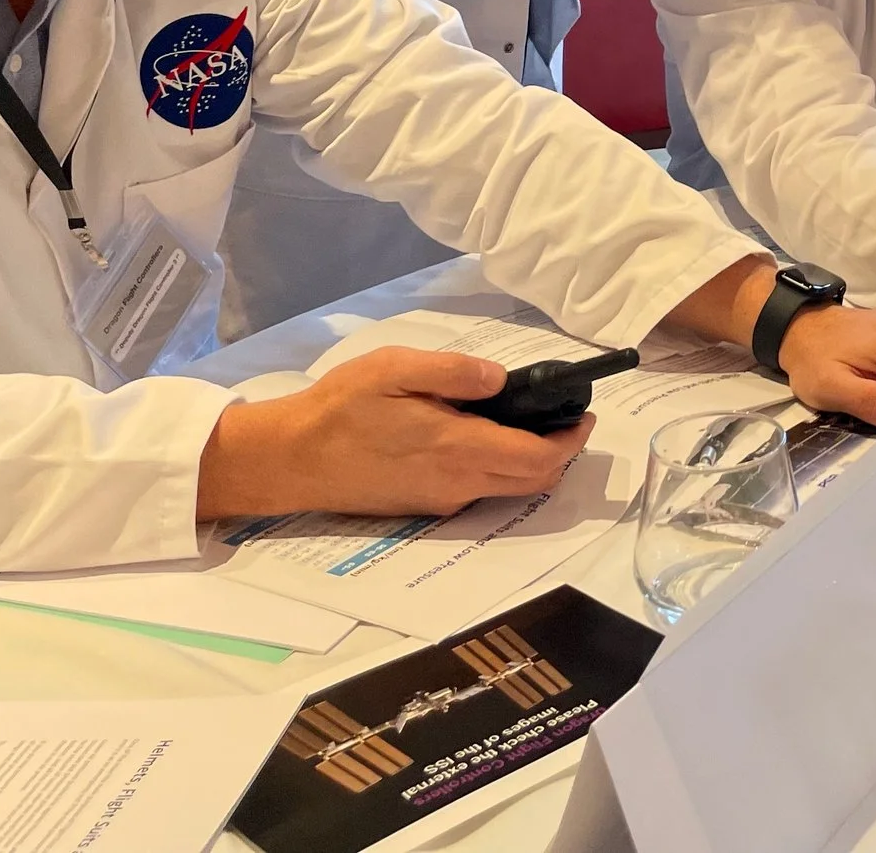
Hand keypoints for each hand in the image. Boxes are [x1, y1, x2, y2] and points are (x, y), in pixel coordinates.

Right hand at [195, 347, 594, 520]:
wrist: (290, 459)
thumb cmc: (340, 408)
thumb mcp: (396, 369)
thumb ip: (454, 372)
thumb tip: (501, 380)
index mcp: (459, 449)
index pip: (540, 459)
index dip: (572, 440)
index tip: (586, 415)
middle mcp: (458, 485)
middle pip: (532, 482)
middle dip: (561, 453)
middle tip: (566, 418)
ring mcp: (440, 501)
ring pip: (507, 490)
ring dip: (531, 464)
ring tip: (531, 423)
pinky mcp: (422, 507)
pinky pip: (477, 493)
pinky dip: (499, 469)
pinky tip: (484, 437)